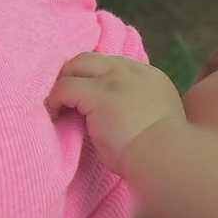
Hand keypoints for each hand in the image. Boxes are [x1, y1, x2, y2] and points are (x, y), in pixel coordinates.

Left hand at [46, 52, 184, 170]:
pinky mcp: (98, 93)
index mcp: (153, 79)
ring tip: (56, 106)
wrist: (164, 157)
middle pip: (93, 59)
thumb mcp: (158, 122)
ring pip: (77, 65)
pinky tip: (53, 115)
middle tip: (65, 97)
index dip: (97, 78)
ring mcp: (116, 79)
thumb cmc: (163, 151)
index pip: (116, 65)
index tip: (88, 97)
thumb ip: (143, 110)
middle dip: (75, 74)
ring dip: (63, 83)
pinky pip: (65, 87)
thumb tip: (122, 118)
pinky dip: (54, 99)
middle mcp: (134, 72)